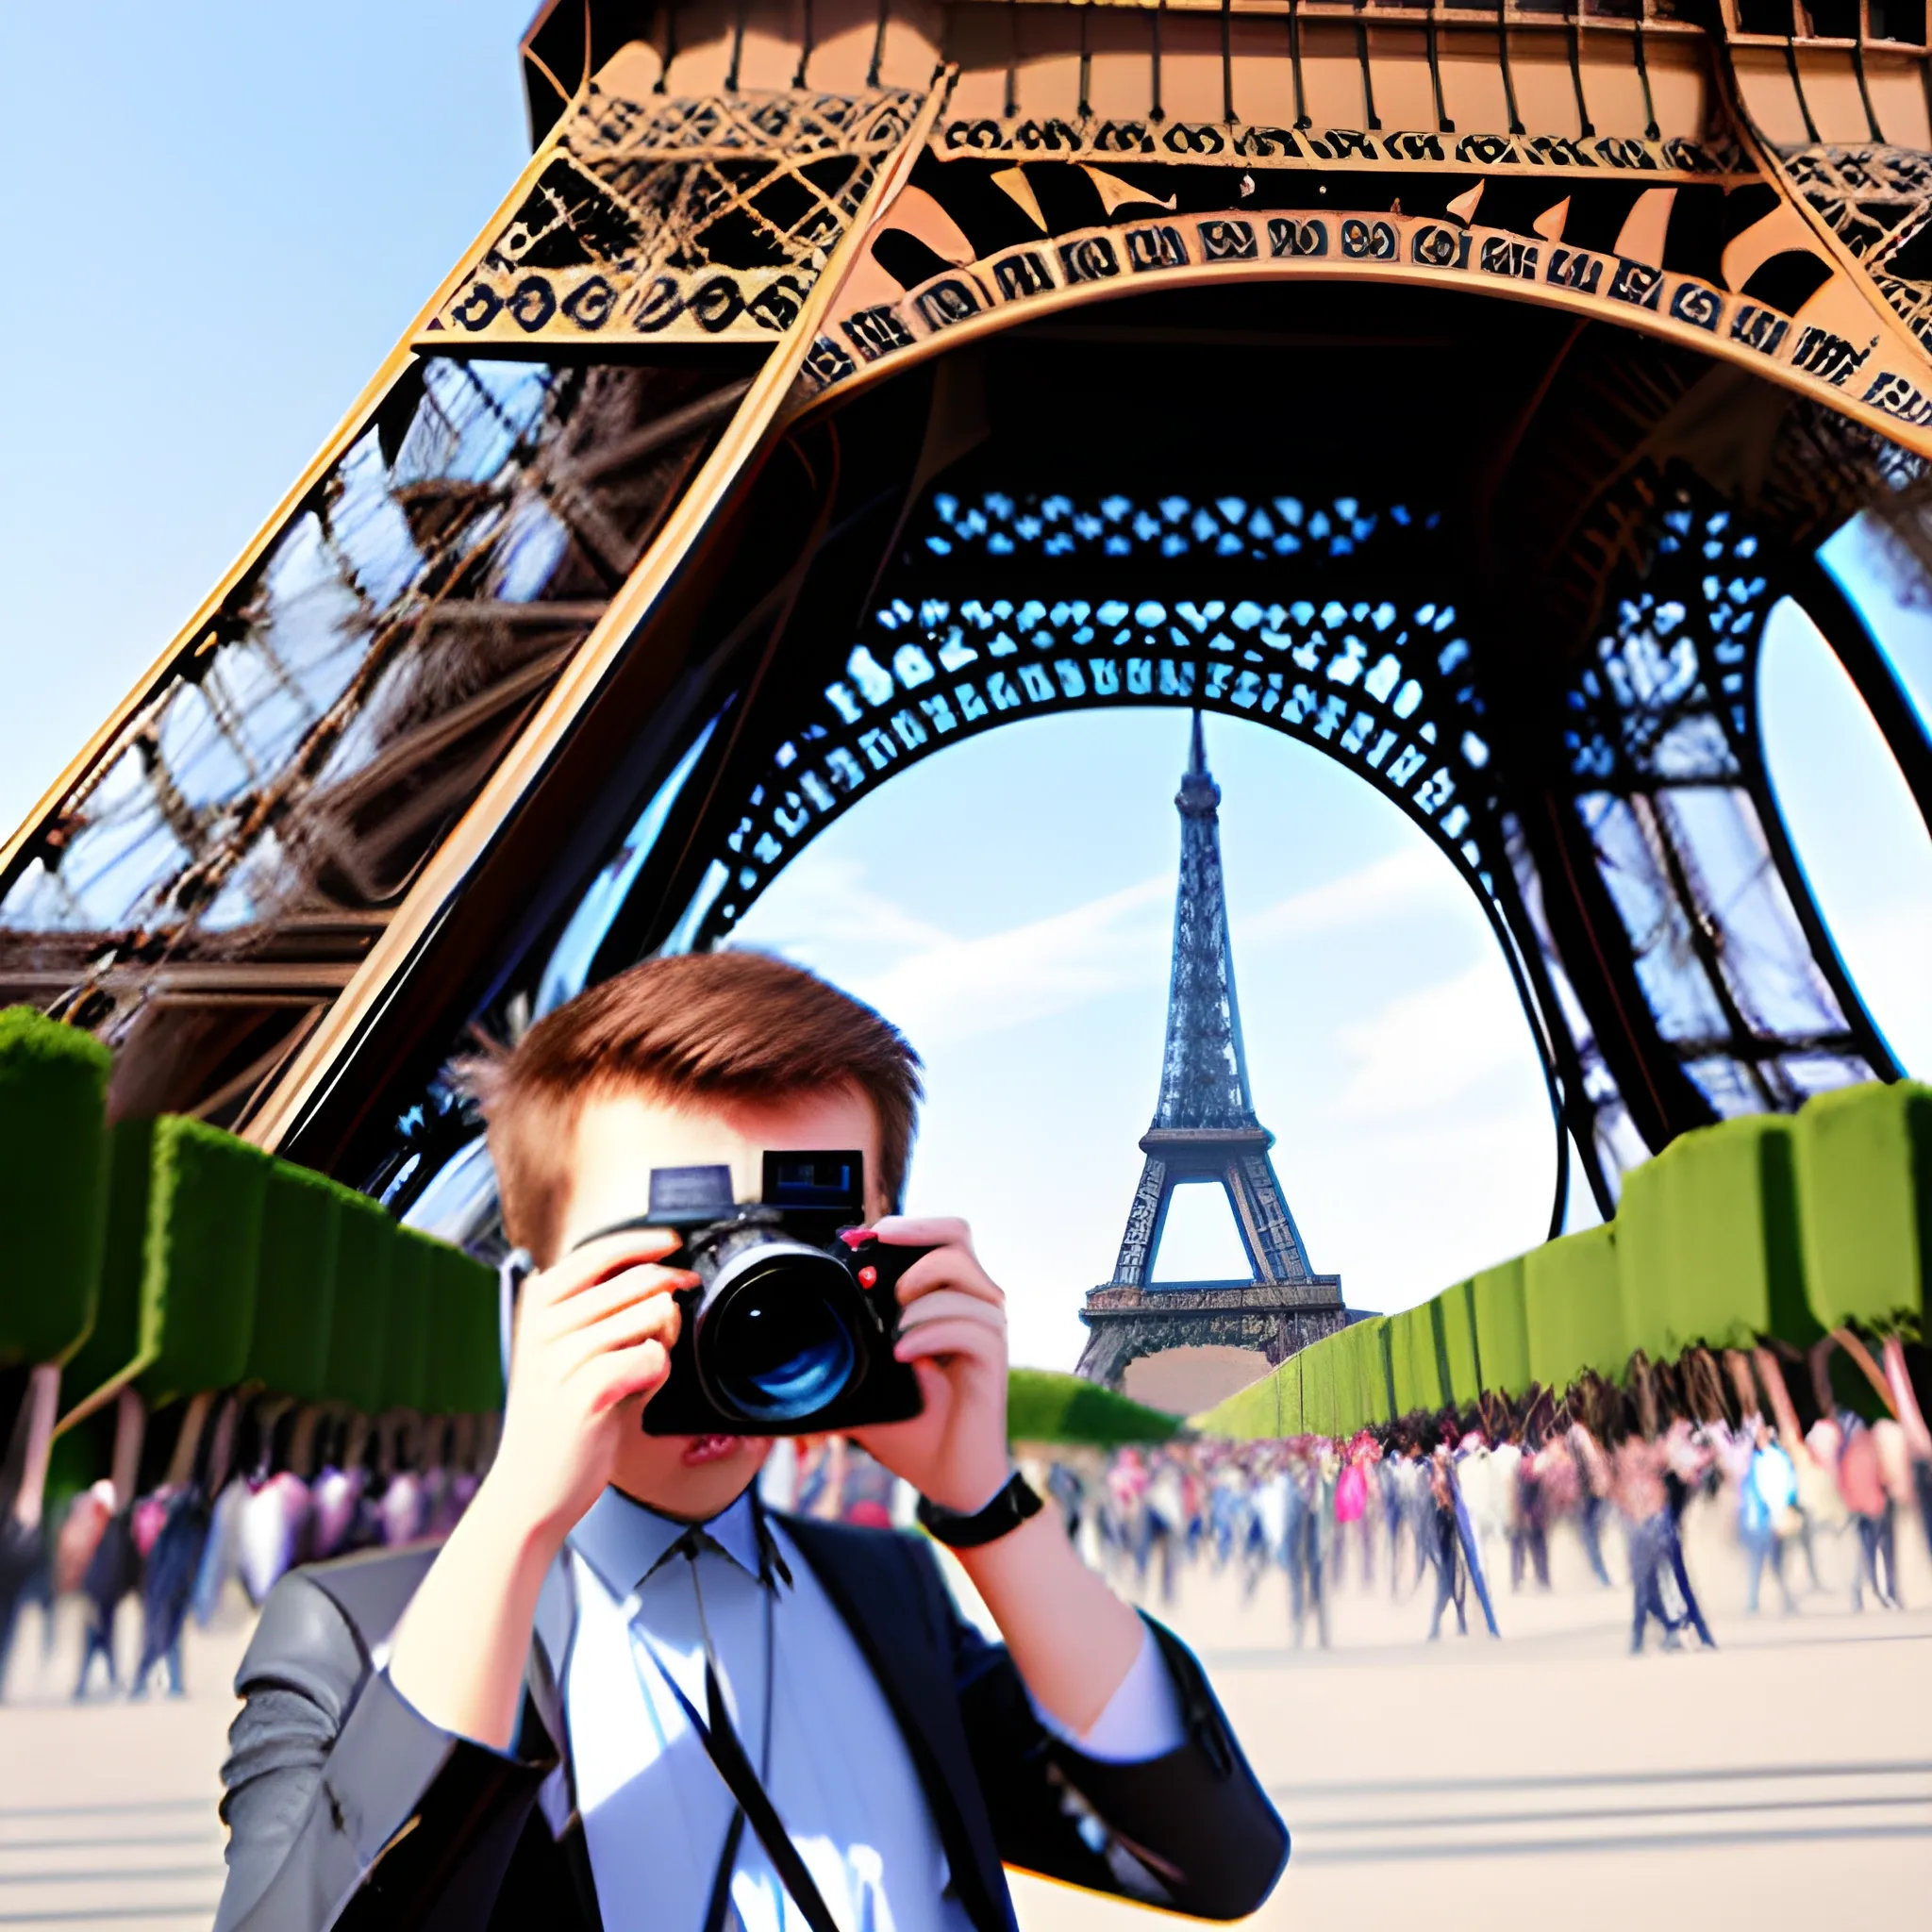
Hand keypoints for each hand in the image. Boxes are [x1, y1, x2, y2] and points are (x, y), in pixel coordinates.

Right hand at [474, 1229, 693, 1555]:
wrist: (530, 1490)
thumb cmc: (560, 1420)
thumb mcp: (573, 1354)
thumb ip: (608, 1315)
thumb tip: (665, 1283)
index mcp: (537, 1308)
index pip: (597, 1252)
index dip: (645, 1243)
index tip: (674, 1244)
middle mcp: (544, 1327)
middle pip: (638, 1282)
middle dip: (671, 1295)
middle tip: (675, 1318)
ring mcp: (562, 1359)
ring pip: (652, 1317)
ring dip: (663, 1341)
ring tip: (642, 1371)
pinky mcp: (587, 1393)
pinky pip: (652, 1358)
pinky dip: (657, 1374)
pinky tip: (637, 1394)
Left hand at [851, 1216, 1009, 1514]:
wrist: (949, 1477)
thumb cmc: (913, 1426)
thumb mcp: (867, 1382)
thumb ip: (843, 1356)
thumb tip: (788, 1346)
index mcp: (947, 1298)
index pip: (940, 1235)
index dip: (905, 1225)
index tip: (862, 1238)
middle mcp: (973, 1305)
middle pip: (957, 1234)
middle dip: (914, 1235)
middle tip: (877, 1261)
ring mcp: (988, 1330)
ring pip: (963, 1275)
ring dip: (919, 1295)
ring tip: (892, 1331)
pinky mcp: (995, 1359)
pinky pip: (969, 1325)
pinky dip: (929, 1334)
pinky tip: (904, 1357)